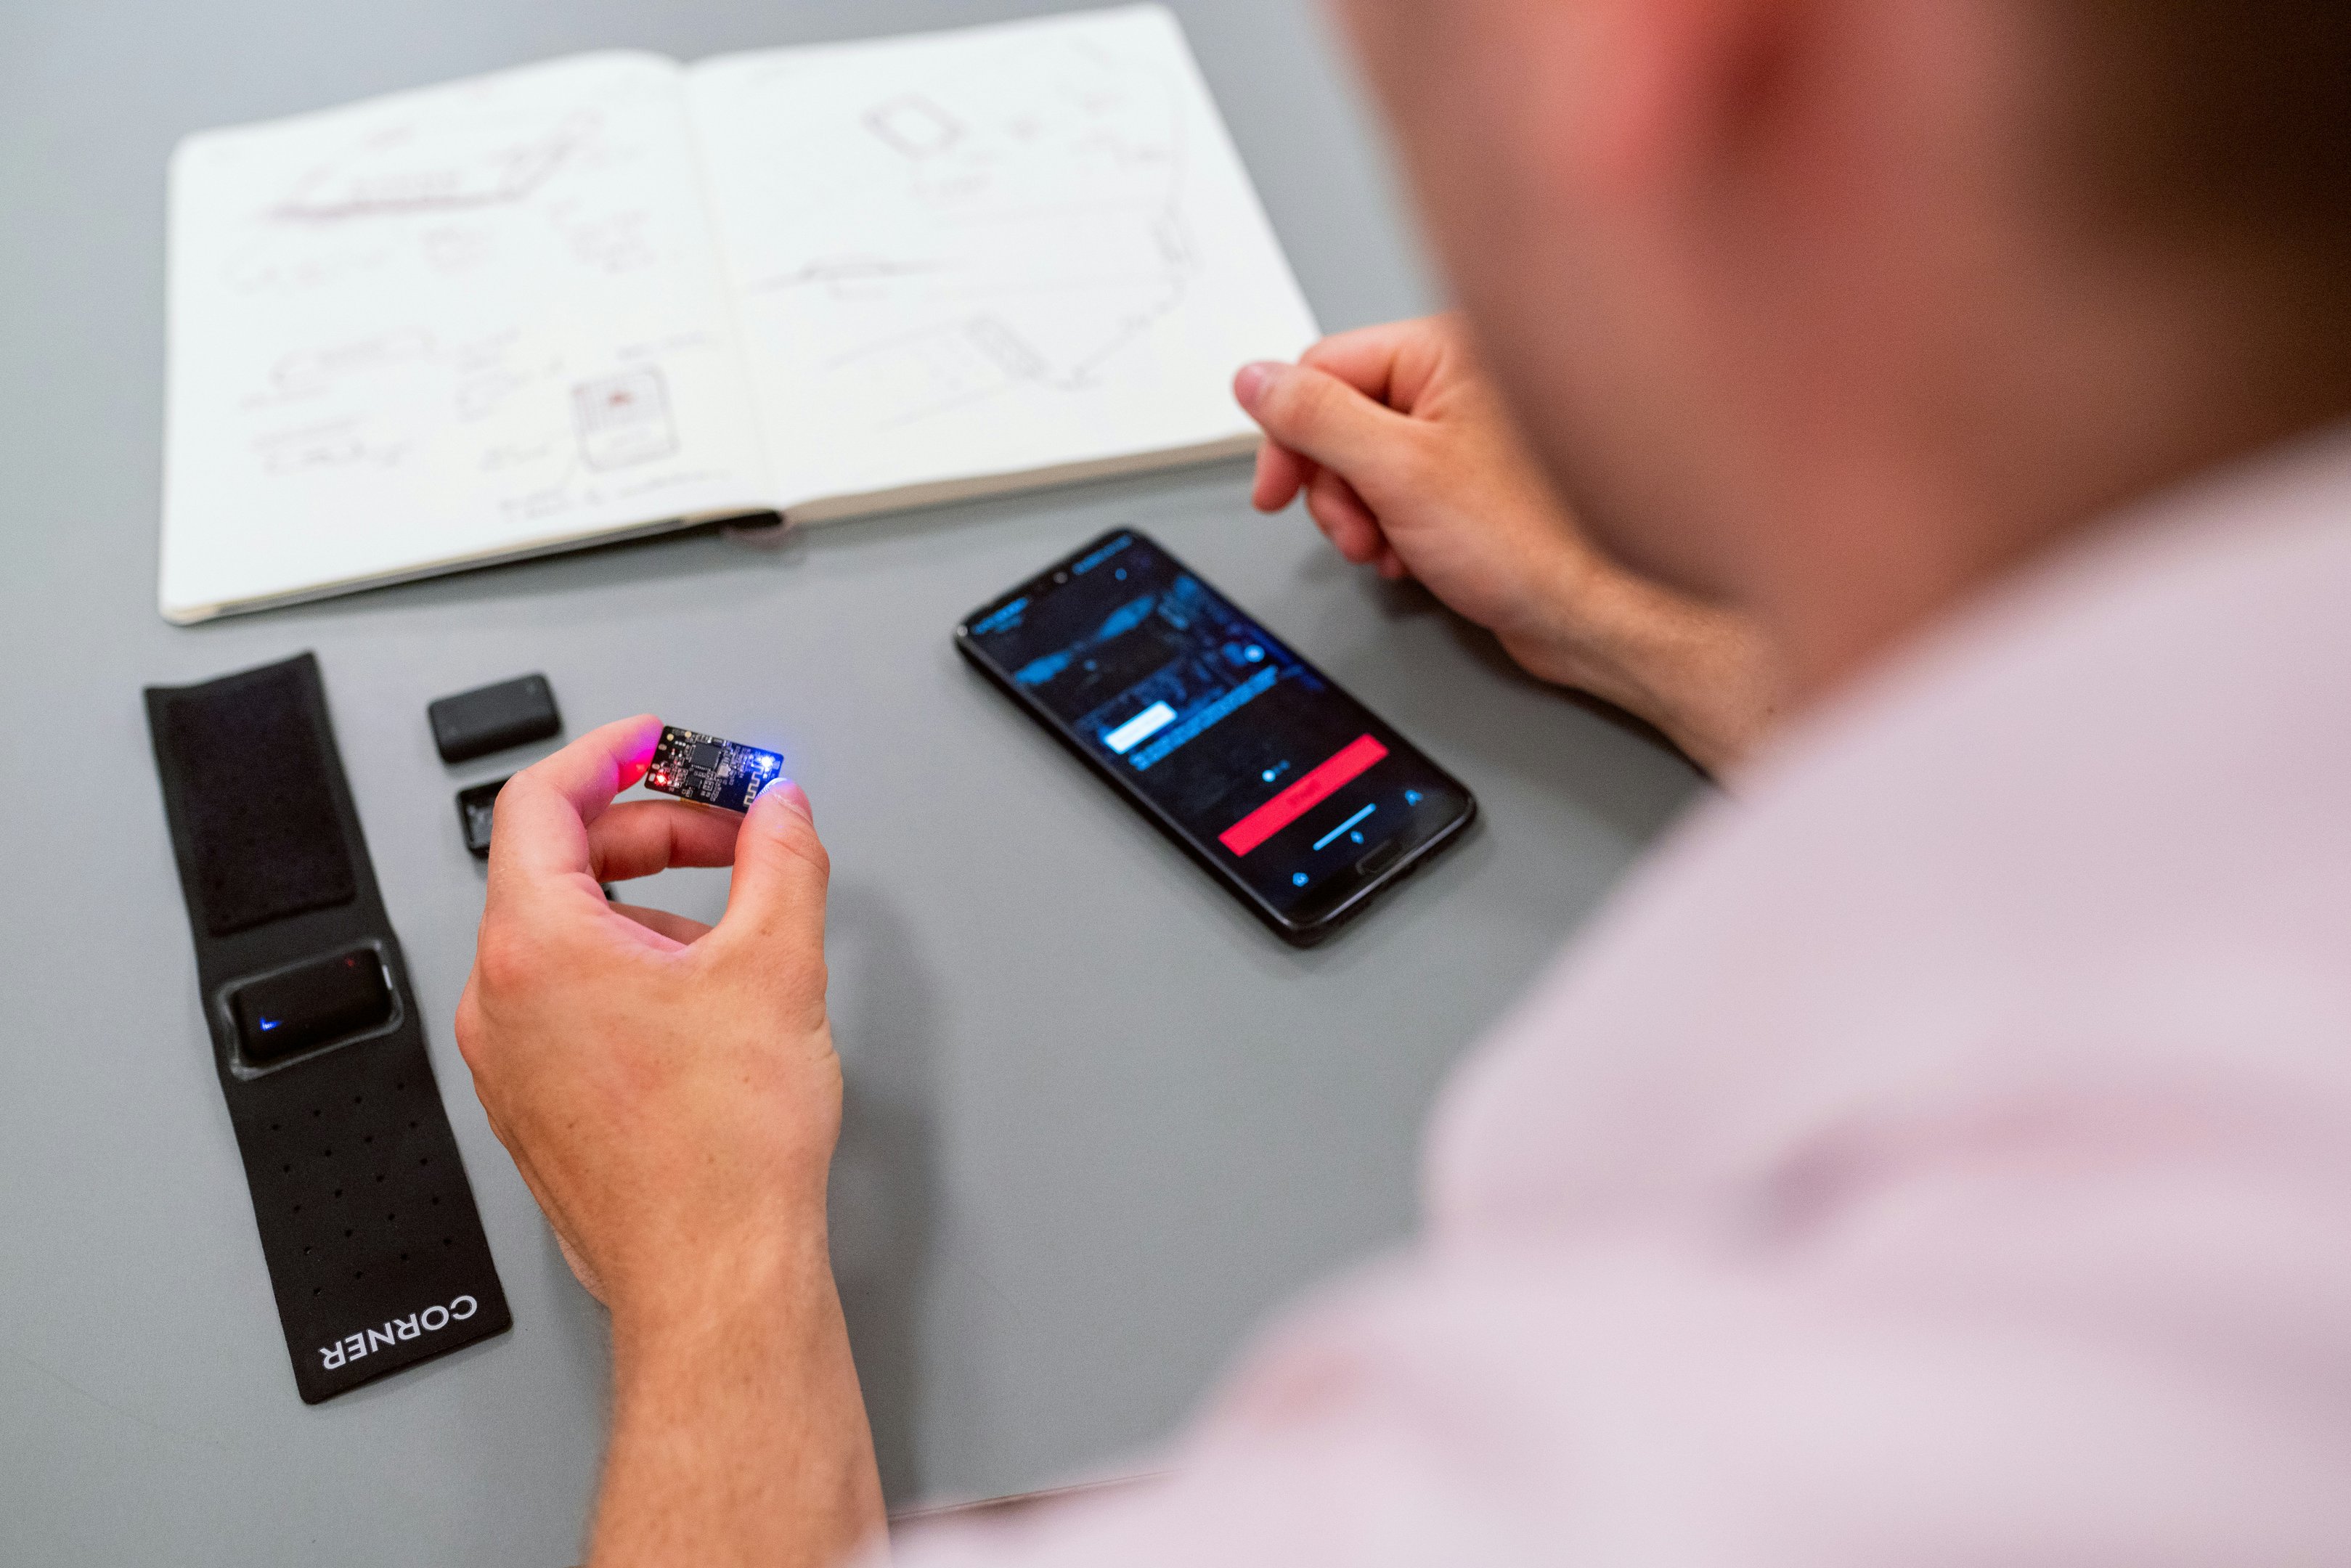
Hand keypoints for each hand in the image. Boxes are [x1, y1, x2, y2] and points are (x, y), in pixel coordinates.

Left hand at [455, 716, 880, 1567]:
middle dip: (653, 832)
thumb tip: (779, 812)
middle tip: (735, 830)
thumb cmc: (724, 1154)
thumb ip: (781, 861)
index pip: (541, 802)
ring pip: (568, 937)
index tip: (660, 742)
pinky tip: (709, 1001)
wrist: (714, 1277)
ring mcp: (508, 1061)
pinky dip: (633, 969)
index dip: (610, 754)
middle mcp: (499, 1001)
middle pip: (557, 864)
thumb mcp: (777, 967)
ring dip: (651, 906)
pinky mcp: (536, 1106)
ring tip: (740, 932)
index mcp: (535, 948)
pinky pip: (569, 1000)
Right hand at [1234, 314, 1782, 773]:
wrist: (1598, 615)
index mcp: (1448, 350)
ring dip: (1361, 517)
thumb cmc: (1536, 541)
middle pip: (1342, 420)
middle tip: (1354, 531)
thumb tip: (1255, 380)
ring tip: (1390, 550)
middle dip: (1333, 487)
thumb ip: (1316, 418)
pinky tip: (1415, 559)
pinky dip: (1392, 534)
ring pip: (1366, 467)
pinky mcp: (1470, 487)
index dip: (1290, 433)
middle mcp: (1461, 384)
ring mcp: (1466, 438)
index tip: (1275, 489)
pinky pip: (1398, 499)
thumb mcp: (1397, 470)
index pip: (1327, 368)